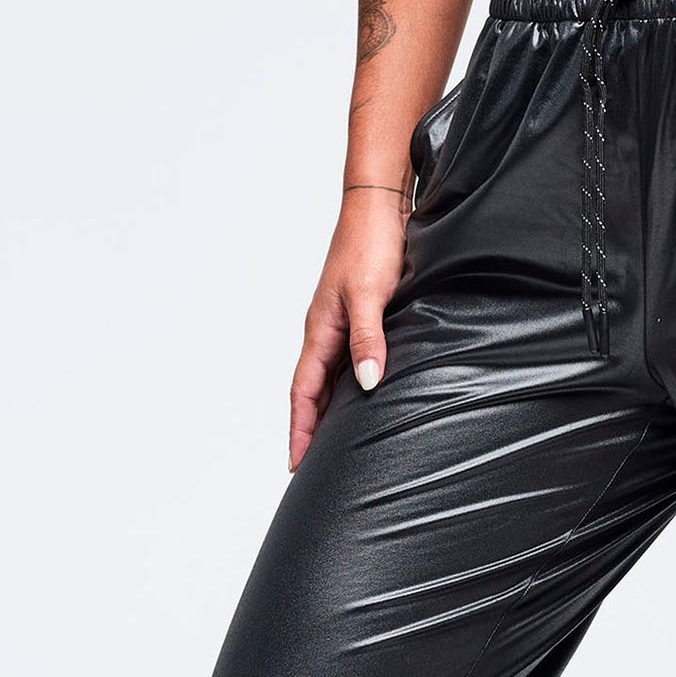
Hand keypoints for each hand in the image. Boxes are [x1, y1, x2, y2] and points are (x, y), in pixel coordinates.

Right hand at [288, 184, 409, 470]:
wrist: (379, 207)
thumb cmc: (372, 245)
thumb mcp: (372, 295)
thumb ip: (368, 340)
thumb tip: (366, 383)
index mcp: (321, 331)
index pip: (303, 393)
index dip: (301, 430)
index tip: (296, 464)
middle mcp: (325, 333)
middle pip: (311, 393)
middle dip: (309, 431)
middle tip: (312, 469)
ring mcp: (339, 326)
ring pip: (328, 381)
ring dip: (326, 413)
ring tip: (333, 447)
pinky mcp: (358, 319)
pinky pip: (344, 365)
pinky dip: (346, 390)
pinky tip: (359, 401)